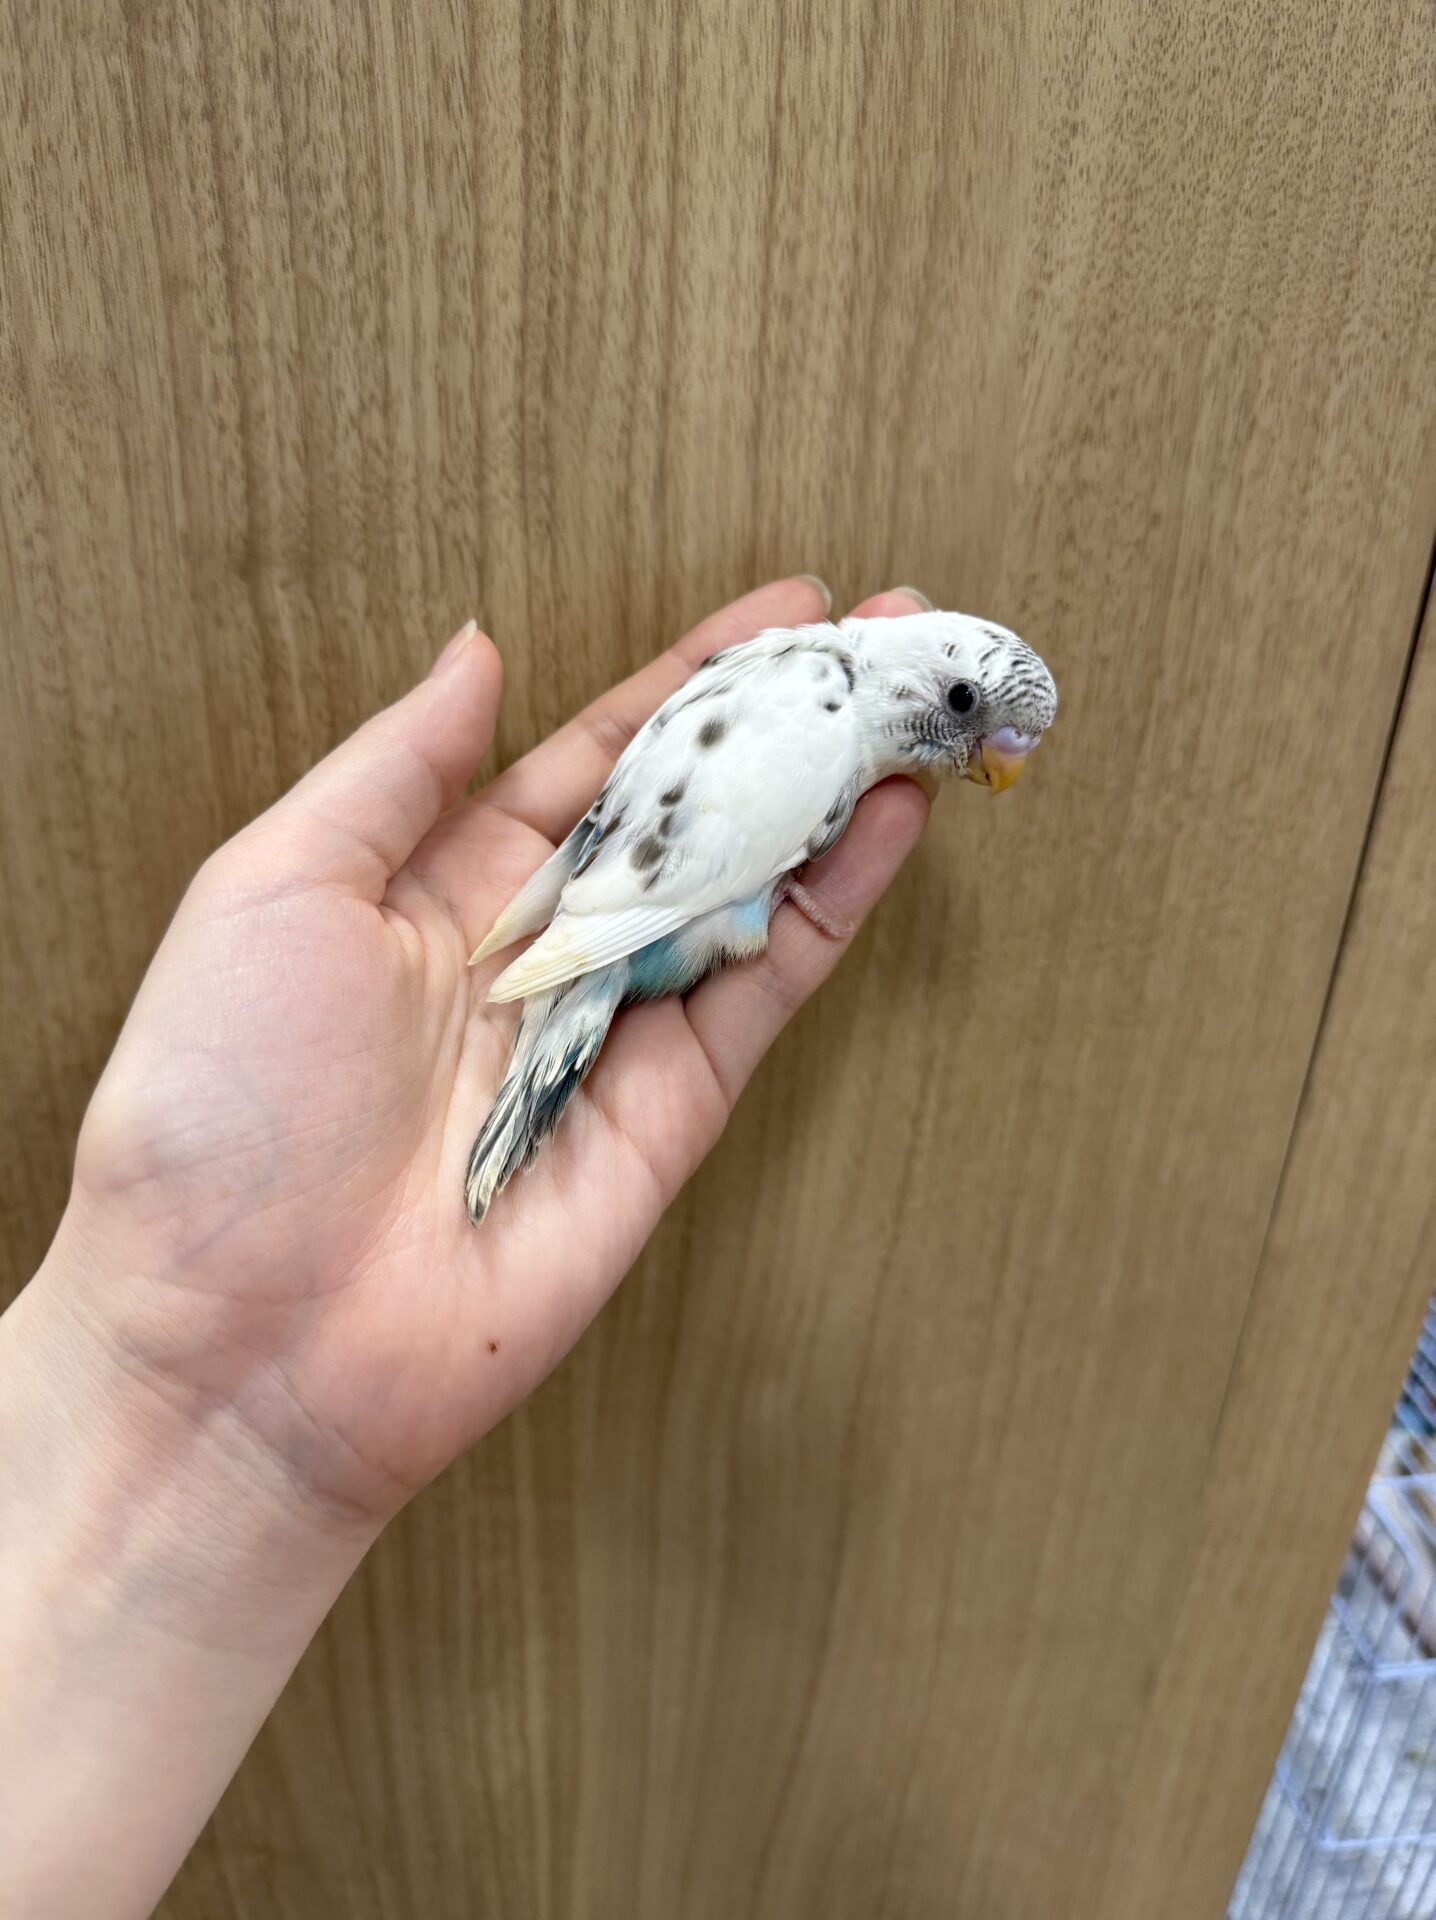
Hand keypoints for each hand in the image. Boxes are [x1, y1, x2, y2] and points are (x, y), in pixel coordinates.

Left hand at [53, 581, 929, 1525]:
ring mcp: (611, 1034)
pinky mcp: (667, 1120)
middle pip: (693, 816)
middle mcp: (540, 953)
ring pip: (749, 893)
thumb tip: (479, 652)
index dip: (690, 682)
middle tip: (888, 636)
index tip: (784, 612)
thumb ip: (399, 769)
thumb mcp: (274, 886)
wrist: (239, 1342)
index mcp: (442, 887)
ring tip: (918, 709)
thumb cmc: (217, 1109)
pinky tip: (887, 826)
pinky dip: (833, 907)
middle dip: (791, 723)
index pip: (596, 757)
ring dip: (837, 798)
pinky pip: (760, 993)